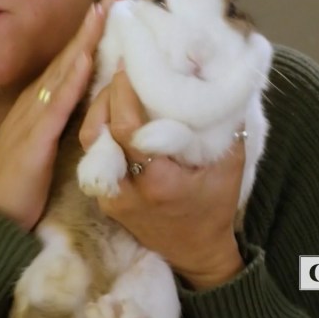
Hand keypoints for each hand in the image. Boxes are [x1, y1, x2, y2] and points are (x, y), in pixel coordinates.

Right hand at [0, 0, 119, 231]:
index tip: (110, 7)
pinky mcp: (34, 139)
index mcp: (38, 105)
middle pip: (67, 56)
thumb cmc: (17, 186)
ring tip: (104, 11)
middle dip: (91, 25)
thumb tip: (87, 107)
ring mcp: (32, 118)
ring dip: (84, 40)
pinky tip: (84, 58)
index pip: (68, 62)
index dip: (89, 34)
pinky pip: (56, 104)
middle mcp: (34, 102)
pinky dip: (71, 78)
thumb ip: (60, 125)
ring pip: (63, 71)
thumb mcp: (43, 147)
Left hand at [79, 68, 245, 290]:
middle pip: (98, 132)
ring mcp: (110, 197)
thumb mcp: (230, 166)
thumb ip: (225, 125)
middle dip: (106, 95)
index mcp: (158, 182)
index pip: (126, 130)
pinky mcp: (103, 198)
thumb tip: (216, 78)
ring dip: (98, 110)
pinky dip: (100, 129)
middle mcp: (126, 191)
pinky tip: (111, 109)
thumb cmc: (215, 207)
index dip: (122, 94)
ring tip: (114, 84)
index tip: (128, 65)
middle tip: (119, 67)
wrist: (196, 252)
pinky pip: (92, 156)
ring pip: (88, 142)